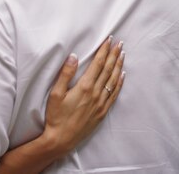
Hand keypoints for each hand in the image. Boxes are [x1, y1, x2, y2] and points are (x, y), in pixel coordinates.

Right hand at [41, 36, 124, 157]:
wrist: (61, 139)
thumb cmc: (56, 116)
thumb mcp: (55, 94)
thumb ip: (65, 74)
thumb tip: (74, 56)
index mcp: (84, 87)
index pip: (98, 64)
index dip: (104, 50)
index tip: (109, 40)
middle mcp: (96, 93)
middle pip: (108, 69)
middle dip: (113, 54)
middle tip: (119, 43)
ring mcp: (101, 103)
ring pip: (113, 80)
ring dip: (118, 66)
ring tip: (122, 54)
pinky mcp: (102, 111)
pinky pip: (114, 94)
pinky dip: (120, 83)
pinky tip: (123, 75)